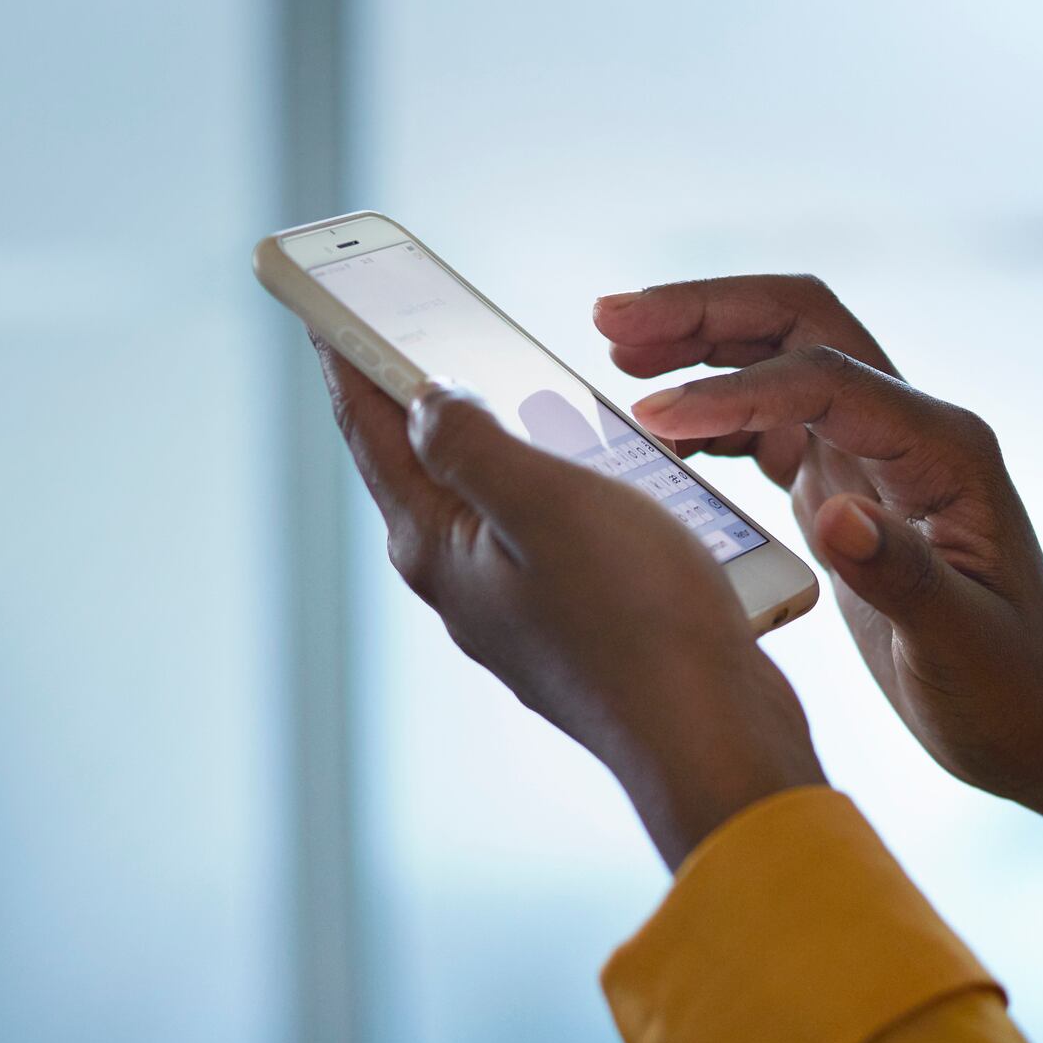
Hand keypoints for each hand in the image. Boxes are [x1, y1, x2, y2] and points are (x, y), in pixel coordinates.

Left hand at [313, 337, 825, 867]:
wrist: (713, 736)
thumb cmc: (636, 618)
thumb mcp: (544, 504)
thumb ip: (469, 444)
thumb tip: (421, 400)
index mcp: (437, 548)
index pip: (372, 433)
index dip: (350, 359)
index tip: (329, 305)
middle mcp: (463, 583)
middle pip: (425, 463)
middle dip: (418, 391)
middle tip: (420, 321)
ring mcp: (517, 609)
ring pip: (493, 497)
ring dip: (503, 434)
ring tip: (514, 375)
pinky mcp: (575, 624)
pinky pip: (551, 530)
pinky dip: (560, 479)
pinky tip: (601, 462)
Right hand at [593, 278, 1042, 976]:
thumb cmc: (1010, 689)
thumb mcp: (959, 646)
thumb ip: (902, 576)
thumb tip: (833, 516)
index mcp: (940, 450)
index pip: (821, 381)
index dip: (732, 389)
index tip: (648, 413)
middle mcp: (909, 430)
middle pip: (799, 325)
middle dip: (704, 312)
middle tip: (609, 321)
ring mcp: (876, 453)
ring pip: (780, 359)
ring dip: (700, 346)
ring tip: (614, 353)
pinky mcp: (849, 487)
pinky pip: (772, 422)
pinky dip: (712, 413)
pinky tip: (657, 432)